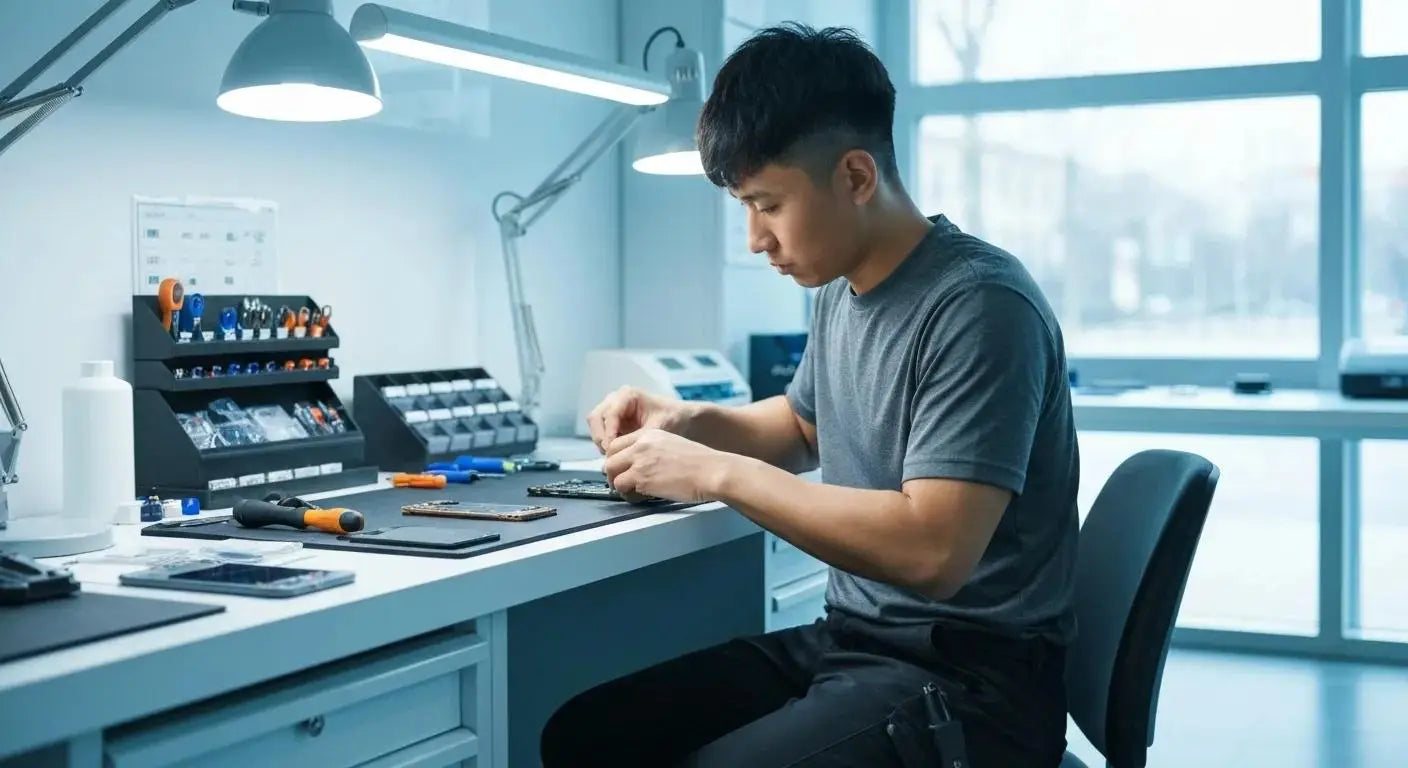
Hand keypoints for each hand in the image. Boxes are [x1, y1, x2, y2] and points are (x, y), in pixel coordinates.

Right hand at [586, 387, 694, 453]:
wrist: (680, 419)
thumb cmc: (672, 418)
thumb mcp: (657, 428)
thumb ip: (637, 438)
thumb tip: (620, 450)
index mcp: (628, 395)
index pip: (609, 414)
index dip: (609, 434)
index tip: (613, 449)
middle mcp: (616, 399)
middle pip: (596, 418)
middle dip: (601, 437)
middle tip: (610, 454)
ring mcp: (613, 410)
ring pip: (595, 426)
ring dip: (601, 441)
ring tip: (614, 455)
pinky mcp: (613, 422)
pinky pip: (601, 433)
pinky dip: (606, 444)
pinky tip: (618, 453)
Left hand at [603, 429, 734, 502]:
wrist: (711, 471)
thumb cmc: (700, 463)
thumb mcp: (673, 445)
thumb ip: (654, 451)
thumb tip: (642, 466)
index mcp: (650, 434)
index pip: (618, 443)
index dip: (617, 458)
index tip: (621, 468)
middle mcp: (641, 444)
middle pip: (610, 457)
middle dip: (613, 471)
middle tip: (620, 481)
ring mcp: (640, 460)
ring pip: (611, 472)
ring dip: (617, 483)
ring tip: (629, 491)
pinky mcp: (642, 478)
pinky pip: (621, 487)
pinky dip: (626, 494)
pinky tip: (638, 497)